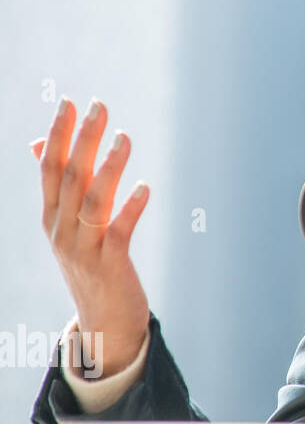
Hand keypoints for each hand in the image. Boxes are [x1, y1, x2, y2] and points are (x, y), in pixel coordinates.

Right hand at [31, 96, 150, 377]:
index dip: (58, 135)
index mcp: (52, 217)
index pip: (50, 168)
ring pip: (94, 202)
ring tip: (125, 138)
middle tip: (99, 106)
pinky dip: (131, 208)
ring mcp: (83, 249)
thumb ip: (58, 185)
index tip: (69, 102)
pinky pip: (119, 232)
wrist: (103, 321)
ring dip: (109, 168)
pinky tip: (146, 188)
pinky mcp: (110, 265)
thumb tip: (38, 142)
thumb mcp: (66, 224)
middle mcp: (61, 230)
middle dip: (83, 140)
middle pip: (70, 178)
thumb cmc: (90, 263)